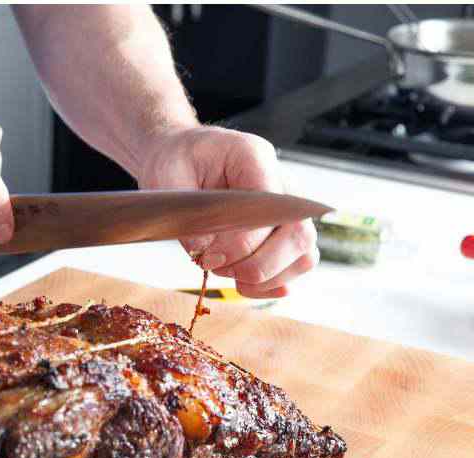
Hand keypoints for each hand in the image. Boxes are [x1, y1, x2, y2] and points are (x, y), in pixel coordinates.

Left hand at [137, 125, 318, 297]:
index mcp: (255, 157)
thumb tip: (208, 255)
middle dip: (258, 265)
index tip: (208, 256)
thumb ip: (190, 215)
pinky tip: (243, 284)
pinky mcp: (287, 232)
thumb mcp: (169, 177)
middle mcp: (283, 183)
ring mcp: (290, 210)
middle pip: (298, 235)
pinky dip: (272, 283)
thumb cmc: (178, 161)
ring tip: (229, 276)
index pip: (268, 209)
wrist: (181, 157)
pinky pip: (297, 265)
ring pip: (304, 255)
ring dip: (268, 278)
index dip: (241, 242)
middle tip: (219, 268)